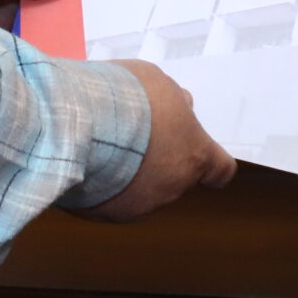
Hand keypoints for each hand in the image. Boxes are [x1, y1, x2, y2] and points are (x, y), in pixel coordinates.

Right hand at [76, 60, 237, 221]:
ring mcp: (140, 205)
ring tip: (104, 145)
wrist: (77, 125)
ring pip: (141, 189)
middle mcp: (172, 187)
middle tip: (135, 134)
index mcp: (193, 154)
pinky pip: (110, 197)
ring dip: (130, 172)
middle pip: (175, 175)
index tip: (199, 157)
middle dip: (160, 158)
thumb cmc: (126, 98)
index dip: (211, 163)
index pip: (220, 170)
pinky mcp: (106, 214)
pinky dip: (104, 184)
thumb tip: (181, 106)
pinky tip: (88, 162)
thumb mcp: (157, 83)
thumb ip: (173, 101)